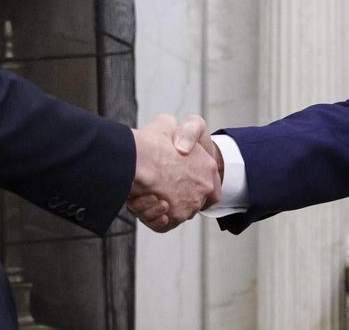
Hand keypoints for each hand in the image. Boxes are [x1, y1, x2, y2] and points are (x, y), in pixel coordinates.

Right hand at [130, 114, 220, 231]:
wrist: (137, 160)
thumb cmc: (152, 142)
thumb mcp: (168, 124)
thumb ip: (176, 132)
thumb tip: (176, 139)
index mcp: (207, 166)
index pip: (211, 183)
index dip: (196, 182)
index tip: (180, 180)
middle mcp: (203, 187)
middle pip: (193, 200)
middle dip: (175, 196)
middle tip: (157, 188)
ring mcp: (190, 204)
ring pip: (176, 212)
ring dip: (160, 207)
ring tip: (145, 193)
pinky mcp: (175, 218)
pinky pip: (164, 224)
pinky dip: (154, 218)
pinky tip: (145, 204)